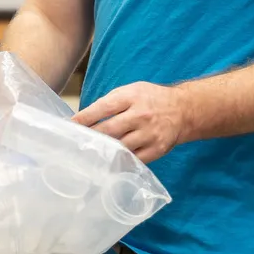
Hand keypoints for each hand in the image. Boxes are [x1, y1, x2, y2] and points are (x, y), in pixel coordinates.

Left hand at [73, 82, 188, 163]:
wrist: (183, 110)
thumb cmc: (151, 99)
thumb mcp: (132, 90)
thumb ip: (112, 101)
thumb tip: (87, 116)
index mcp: (132, 97)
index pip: (104, 107)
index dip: (85, 117)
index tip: (71, 125)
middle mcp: (141, 115)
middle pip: (110, 129)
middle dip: (91, 137)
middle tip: (75, 143)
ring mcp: (149, 134)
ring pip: (120, 146)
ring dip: (103, 151)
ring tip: (89, 154)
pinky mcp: (156, 149)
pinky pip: (134, 159)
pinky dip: (120, 162)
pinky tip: (108, 163)